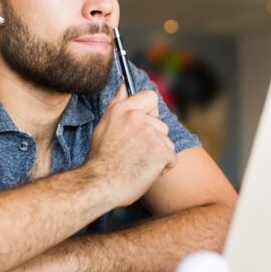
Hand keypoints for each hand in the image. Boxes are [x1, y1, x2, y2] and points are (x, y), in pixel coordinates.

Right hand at [86, 86, 176, 206]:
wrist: (99, 185)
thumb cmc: (100, 159)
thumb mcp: (104, 126)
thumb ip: (116, 104)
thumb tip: (124, 86)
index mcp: (122, 109)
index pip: (151, 97)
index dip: (150, 113)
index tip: (141, 128)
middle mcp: (136, 118)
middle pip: (161, 125)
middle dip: (153, 140)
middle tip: (134, 154)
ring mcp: (150, 134)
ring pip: (167, 142)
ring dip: (158, 155)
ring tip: (138, 163)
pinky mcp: (160, 151)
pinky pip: (172, 158)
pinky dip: (163, 168)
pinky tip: (146, 172)